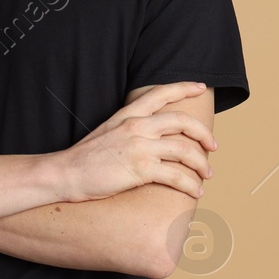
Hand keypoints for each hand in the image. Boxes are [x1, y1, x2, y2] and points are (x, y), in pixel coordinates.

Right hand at [55, 82, 215, 201]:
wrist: (65, 173)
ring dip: (202, 164)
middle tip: (213, 146)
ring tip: (207, 175)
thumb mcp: (108, 132)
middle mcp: (137, 126)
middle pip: (182, 122)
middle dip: (204, 134)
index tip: (200, 87)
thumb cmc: (85, 158)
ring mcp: (139, 147)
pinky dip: (191, 185)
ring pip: (185, 150)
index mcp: (128, 115)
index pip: (160, 93)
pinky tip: (195, 191)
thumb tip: (151, 136)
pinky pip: (176, 176)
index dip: (184, 87)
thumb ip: (130, 128)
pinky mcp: (140, 169)